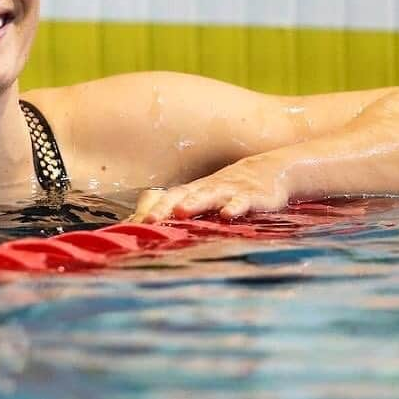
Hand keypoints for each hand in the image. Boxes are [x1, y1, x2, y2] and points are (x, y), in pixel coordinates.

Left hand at [128, 158, 289, 222]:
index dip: (147, 212)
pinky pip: (242, 200)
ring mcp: (228, 191)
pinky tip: (227, 214)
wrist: (268, 170)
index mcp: (191, 192)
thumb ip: (177, 212)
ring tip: (180, 212)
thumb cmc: (227, 190)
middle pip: (179, 196)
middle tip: (148, 221)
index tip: (130, 227)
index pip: (163, 199)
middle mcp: (205, 190)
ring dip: (194, 203)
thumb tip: (143, 228)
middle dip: (163, 208)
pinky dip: (235, 206)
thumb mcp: (203, 200)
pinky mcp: (252, 196)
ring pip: (208, 195)